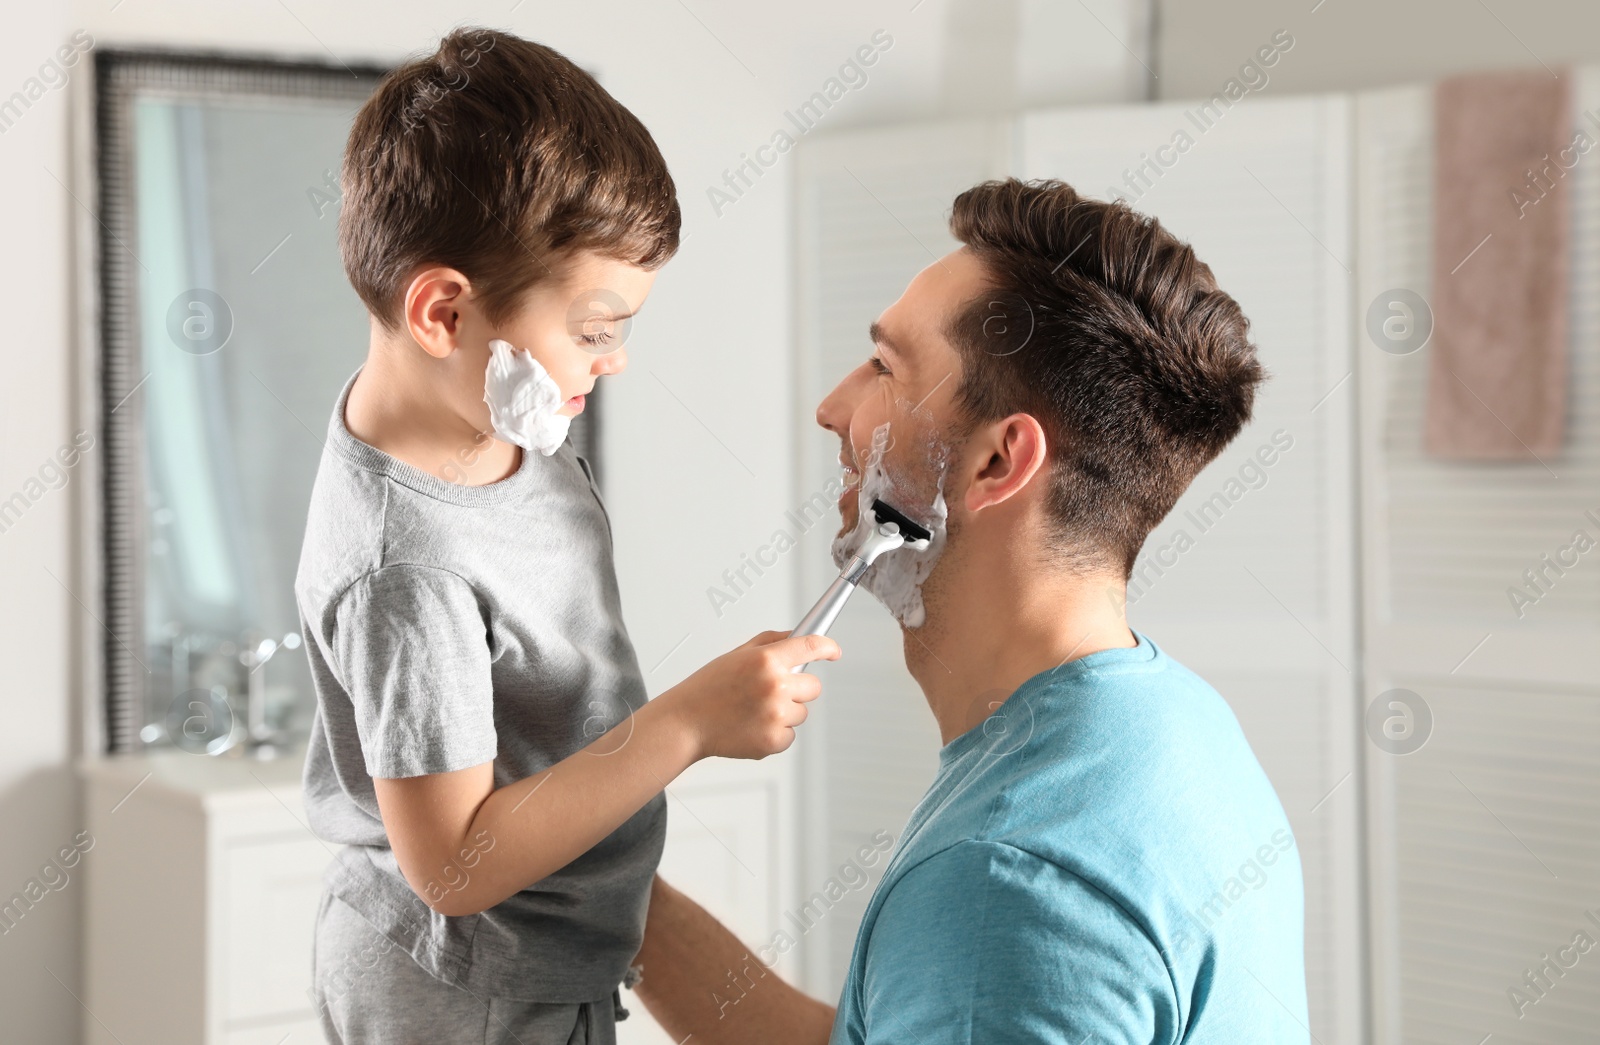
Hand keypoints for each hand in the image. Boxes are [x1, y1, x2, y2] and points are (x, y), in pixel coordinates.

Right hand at [662, 631, 839, 760]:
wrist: (686, 722)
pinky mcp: (773, 740)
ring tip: (754, 710)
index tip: (833, 651)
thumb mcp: (737, 655)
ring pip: (802, 712)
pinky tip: (753, 726)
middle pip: (814, 686)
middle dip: (798, 688)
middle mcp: (774, 686)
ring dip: (786, 712)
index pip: (811, 646)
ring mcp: (775, 715)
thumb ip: (770, 642)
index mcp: (766, 660)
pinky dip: (776, 733)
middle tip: (773, 691)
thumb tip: (796, 636)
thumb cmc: (708, 688)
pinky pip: (790, 735)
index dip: (828, 647)